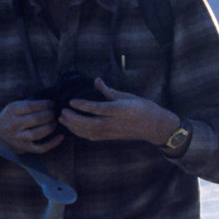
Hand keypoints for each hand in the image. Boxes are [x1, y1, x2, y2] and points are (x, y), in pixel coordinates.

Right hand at [0, 98, 63, 155]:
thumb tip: (49, 102)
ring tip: (55, 122)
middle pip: (35, 120)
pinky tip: (60, 137)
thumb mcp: (14, 106)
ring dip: (50, 127)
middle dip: (48, 115)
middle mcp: (14, 124)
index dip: (44, 104)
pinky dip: (52, 143)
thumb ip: (28, 103)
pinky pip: (40, 148)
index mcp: (12, 111)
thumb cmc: (11, 117)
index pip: (30, 106)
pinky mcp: (25, 148)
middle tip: (54, 113)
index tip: (52, 103)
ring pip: (37, 134)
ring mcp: (19, 137)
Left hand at [57, 77, 178, 144]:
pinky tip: (73, 128)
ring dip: (74, 126)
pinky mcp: (111, 137)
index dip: (82, 105)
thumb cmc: (144, 108)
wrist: (155, 126)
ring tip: (63, 119)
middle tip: (62, 112)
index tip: (71, 101)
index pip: (96, 108)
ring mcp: (112, 132)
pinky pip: (92, 137)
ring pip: (89, 132)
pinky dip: (81, 133)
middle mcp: (114, 123)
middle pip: (89, 123)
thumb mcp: (128, 96)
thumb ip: (109, 91)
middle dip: (73, 118)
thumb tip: (96, 81)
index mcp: (119, 110)